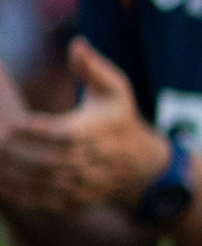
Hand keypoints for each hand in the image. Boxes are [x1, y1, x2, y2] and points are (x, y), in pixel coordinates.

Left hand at [0, 39, 168, 211]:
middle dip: (16, 152)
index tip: (14, 122)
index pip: (64, 134)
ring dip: (14, 174)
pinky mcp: (77, 199)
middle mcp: (92, 161)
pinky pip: (46, 201)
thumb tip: (76, 44)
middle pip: (48, 161)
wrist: (143, 166)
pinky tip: (0, 185)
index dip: (37, 131)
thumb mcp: (116, 89)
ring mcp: (85, 183)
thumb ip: (93, 68)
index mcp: (97, 132)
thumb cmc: (120, 119)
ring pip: (44, 183)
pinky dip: (21, 196)